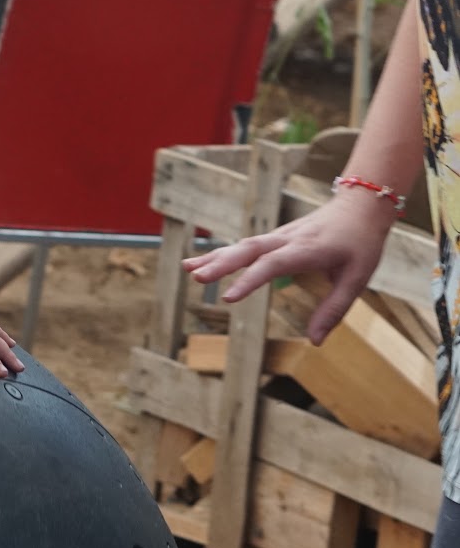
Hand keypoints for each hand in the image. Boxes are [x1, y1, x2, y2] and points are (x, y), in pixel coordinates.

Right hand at [183, 191, 395, 342]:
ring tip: (187, 268)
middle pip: (248, 250)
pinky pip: (245, 246)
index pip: (272, 265)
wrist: (361, 206)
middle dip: (221, 263)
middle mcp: (287, 239)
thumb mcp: (357, 279)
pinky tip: (203, 262)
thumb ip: (334, 310)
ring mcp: (278, 236)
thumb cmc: (361, 243)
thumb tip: (315, 341)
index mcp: (307, 250)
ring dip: (215, 257)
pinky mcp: (274, 237)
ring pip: (242, 245)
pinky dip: (222, 253)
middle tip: (197, 277)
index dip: (249, 280)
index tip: (228, 298)